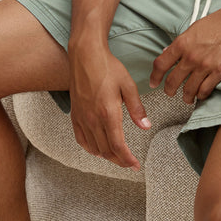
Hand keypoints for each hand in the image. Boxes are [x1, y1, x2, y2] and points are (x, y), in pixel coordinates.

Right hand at [69, 45, 150, 170]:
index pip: (118, 146)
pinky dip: (90, 148)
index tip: (136, 165)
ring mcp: (81, 118)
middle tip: (130, 163)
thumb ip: (137, 108)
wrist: (85, 55)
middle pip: (106, 151)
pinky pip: (81, 139)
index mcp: (108, 113)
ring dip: (106, 156)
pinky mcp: (74, 114)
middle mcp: (93, 119)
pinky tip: (97, 149)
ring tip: (117, 156)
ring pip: (93, 148)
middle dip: (119, 160)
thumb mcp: (128, 86)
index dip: (127, 160)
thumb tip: (145, 126)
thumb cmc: (108, 67)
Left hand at [149, 3, 220, 104]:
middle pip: (172, 81)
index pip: (161, 64)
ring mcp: (205, 65)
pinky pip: (205, 90)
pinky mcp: (220, 71)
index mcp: (182, 43)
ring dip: (186, 96)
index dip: (154, 77)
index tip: (154, 83)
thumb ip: (180, 43)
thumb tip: (167, 53)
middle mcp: (191, 56)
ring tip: (186, 98)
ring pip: (189, 89)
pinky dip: (201, 95)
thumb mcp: (194, 28)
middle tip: (169, 93)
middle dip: (169, 90)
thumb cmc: (219, 21)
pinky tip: (200, 95)